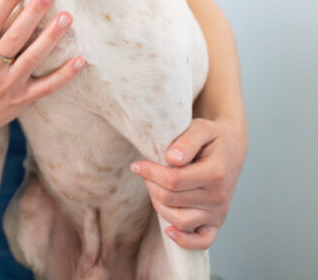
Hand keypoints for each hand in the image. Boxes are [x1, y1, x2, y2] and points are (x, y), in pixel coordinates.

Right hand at [0, 0, 85, 156]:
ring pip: (34, 57)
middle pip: (16, 36)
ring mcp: (10, 84)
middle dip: (33, 11)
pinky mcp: (24, 98)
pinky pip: (47, 86)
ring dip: (51, 37)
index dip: (7, 0)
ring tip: (66, 16)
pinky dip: (65, 75)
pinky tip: (80, 59)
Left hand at [130, 117, 246, 248]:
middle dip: (150, 184)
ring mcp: (219, 212)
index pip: (173, 180)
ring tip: (154, 187)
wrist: (231, 147)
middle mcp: (219, 197)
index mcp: (215, 173)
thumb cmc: (212, 136)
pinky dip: (184, 241)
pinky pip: (202, 241)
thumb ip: (187, 141)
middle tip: (145, 171)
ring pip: (179, 220)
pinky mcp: (217, 222)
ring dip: (159, 205)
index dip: (149, 172)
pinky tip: (168, 230)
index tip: (136, 165)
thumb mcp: (201, 128)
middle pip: (170, 199)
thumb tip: (172, 158)